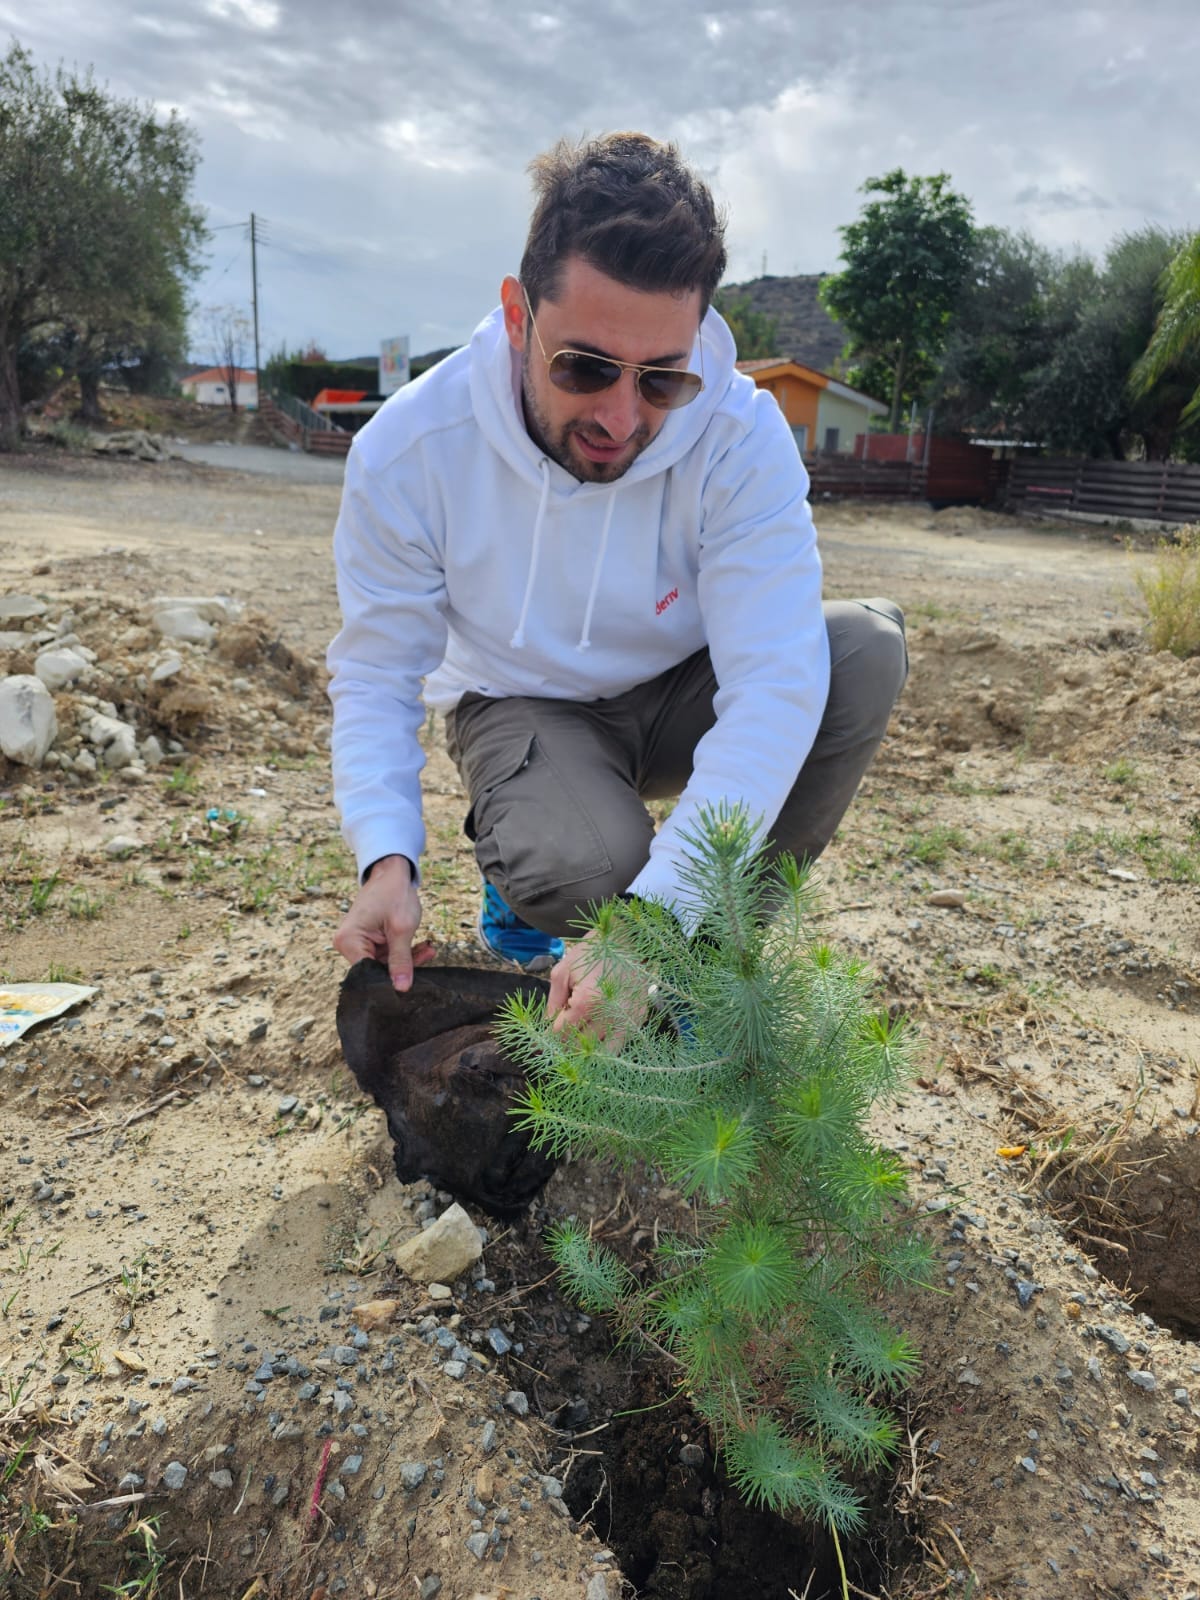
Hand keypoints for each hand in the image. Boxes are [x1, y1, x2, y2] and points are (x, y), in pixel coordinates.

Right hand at [332, 854, 435, 990]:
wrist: (391, 873)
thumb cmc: (394, 894)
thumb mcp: (402, 928)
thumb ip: (402, 960)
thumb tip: (402, 989)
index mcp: (349, 941)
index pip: (367, 974)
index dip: (389, 981)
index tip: (411, 983)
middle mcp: (347, 944)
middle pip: (376, 970)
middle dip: (403, 966)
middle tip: (427, 956)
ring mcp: (357, 944)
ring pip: (384, 964)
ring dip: (407, 958)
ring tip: (428, 948)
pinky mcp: (368, 942)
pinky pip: (387, 955)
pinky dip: (404, 952)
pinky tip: (423, 947)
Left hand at [547, 930, 647, 1041]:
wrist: (626, 940)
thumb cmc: (591, 954)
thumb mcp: (563, 972)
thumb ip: (553, 1003)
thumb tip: (547, 1029)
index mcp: (587, 1001)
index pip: (562, 1034)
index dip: (549, 1037)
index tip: (546, 1036)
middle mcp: (609, 1015)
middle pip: (580, 1046)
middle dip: (566, 1044)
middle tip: (562, 1035)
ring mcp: (627, 1020)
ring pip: (602, 1053)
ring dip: (588, 1050)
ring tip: (580, 1038)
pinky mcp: (639, 1019)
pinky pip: (620, 1044)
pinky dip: (607, 1045)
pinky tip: (599, 1033)